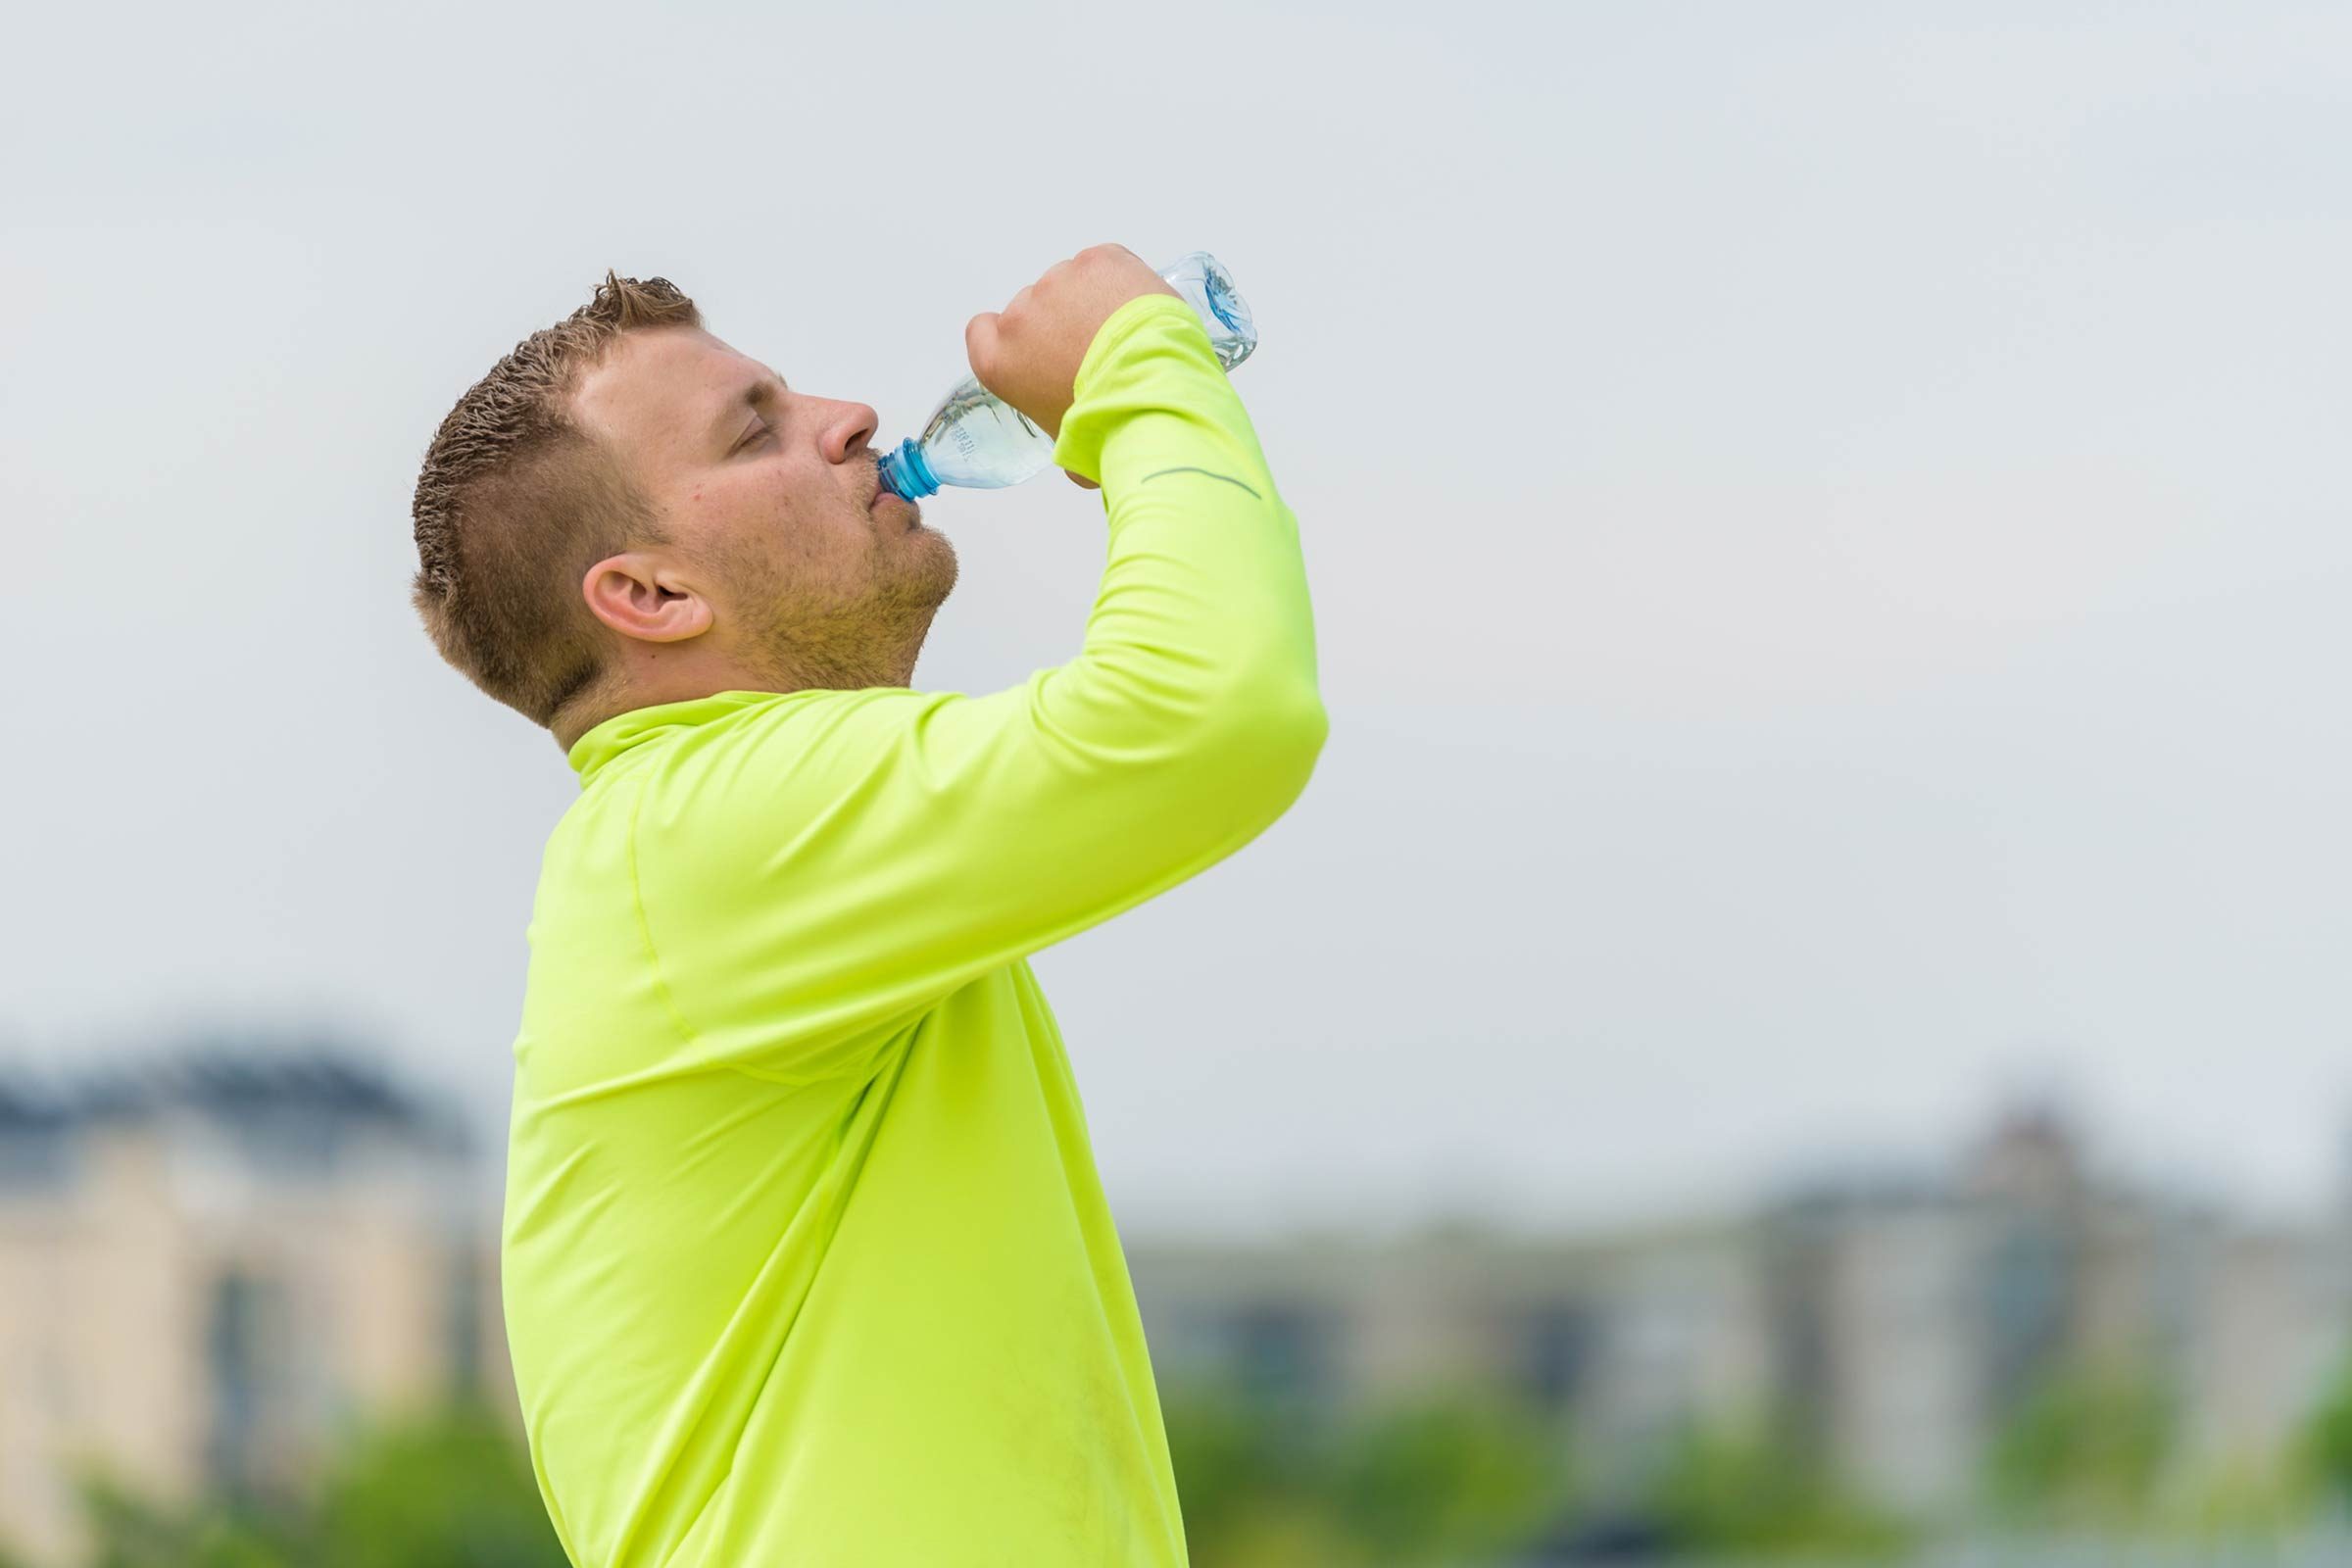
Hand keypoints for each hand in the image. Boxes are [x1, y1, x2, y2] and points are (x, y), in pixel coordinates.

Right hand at [965, 244, 1179, 458]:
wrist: (1154, 392)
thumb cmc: (1109, 426)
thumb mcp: (1069, 449)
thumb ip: (1059, 433)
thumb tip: (1078, 446)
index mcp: (999, 361)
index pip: (982, 332)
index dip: (1012, 340)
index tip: (1037, 351)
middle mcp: (1021, 315)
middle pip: (1034, 310)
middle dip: (1063, 325)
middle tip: (1101, 355)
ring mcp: (1059, 281)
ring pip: (1072, 285)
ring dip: (1094, 303)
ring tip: (1129, 336)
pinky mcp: (1099, 260)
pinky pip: (1105, 265)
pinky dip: (1121, 281)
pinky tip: (1139, 309)